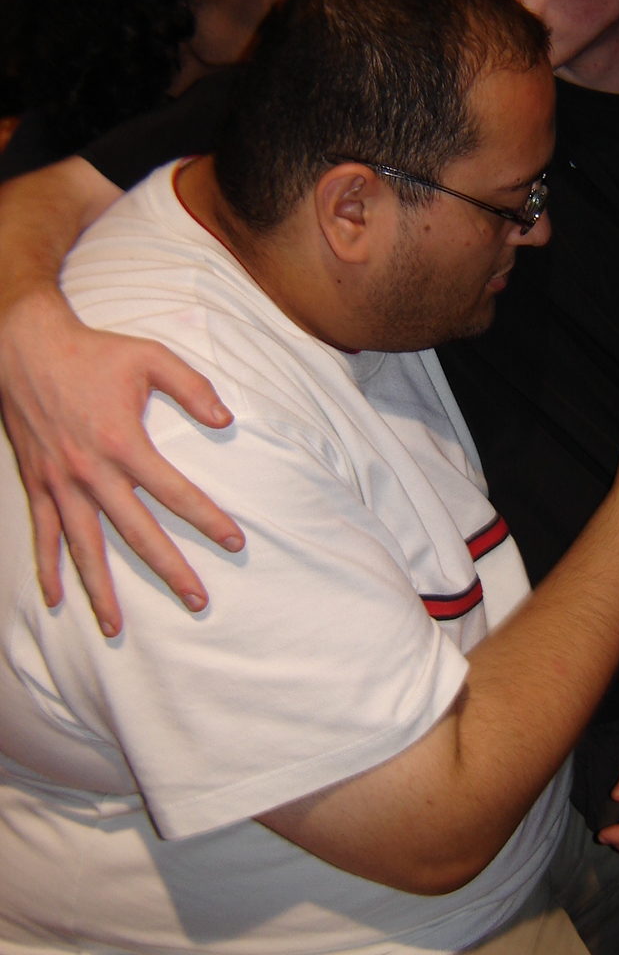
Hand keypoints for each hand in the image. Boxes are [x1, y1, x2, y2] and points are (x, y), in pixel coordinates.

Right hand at [0, 284, 242, 635]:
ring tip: (116, 629)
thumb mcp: (151, 356)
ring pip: (86, 548)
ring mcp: (61, 483)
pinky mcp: (37, 483)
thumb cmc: (94, 352)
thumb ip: (193, 387)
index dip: (209, 520)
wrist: (26, 346)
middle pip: (138, 534)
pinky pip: (44, 535)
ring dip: (101, 590)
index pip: (176, 493)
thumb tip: (226, 420)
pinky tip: (57, 597)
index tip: (235, 542)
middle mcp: (92, 472)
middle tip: (197, 601)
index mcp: (124, 443)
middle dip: (169, 571)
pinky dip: (48, 567)